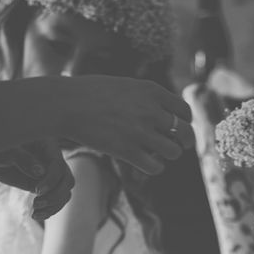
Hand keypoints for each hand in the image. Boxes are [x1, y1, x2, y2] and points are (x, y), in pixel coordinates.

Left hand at [25, 140, 73, 220]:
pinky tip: (36, 215)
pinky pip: (56, 200)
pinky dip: (49, 210)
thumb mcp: (4, 153)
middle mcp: (53, 160)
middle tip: (36, 204)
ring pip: (64, 193)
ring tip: (35, 213)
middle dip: (55, 195)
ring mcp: (51, 175)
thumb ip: (22, 159)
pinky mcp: (46, 187)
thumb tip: (41, 172)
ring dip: (54, 206)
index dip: (51, 180)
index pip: (58, 165)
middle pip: (67, 180)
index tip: (37, 191)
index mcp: (46, 146)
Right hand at [59, 76, 194, 175]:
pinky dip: (156, 167)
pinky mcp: (127, 151)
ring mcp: (140, 132)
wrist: (66, 103)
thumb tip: (166, 114)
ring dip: (169, 155)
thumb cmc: (92, 93)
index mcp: (151, 91)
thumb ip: (147, 98)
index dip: (185, 121)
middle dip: (186, 141)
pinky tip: (148, 163)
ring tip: (158, 153)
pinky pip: (156, 167)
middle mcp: (150, 111)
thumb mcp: (125, 85)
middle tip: (181, 146)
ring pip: (174, 152)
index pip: (184, 110)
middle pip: (185, 132)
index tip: (180, 126)